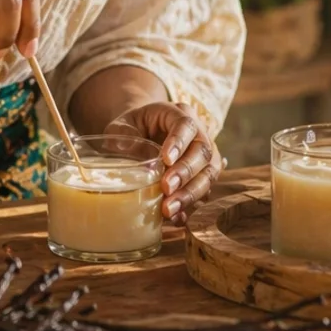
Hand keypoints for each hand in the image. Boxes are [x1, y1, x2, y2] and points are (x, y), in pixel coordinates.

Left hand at [107, 102, 222, 226]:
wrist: (143, 134)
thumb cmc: (131, 128)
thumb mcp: (121, 125)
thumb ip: (122, 136)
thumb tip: (133, 158)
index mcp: (178, 112)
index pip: (185, 124)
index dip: (179, 142)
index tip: (165, 159)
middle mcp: (198, 132)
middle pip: (203, 150)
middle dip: (186, 172)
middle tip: (167, 188)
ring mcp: (205, 155)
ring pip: (210, 173)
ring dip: (191, 193)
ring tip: (169, 209)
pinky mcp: (203, 175)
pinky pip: (205, 192)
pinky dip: (191, 206)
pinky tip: (176, 217)